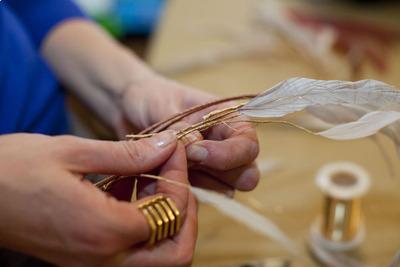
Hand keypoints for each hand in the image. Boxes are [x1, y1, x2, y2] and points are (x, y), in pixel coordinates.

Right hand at [0, 132, 195, 266]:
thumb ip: (129, 155)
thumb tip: (168, 146)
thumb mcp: (73, 153)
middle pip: (175, 253)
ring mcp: (94, 264)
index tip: (172, 150)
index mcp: (103, 231)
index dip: (179, 179)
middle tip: (174, 177)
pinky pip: (132, 249)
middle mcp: (103, 258)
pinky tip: (124, 187)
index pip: (170, 214)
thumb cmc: (14, 170)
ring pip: (157, 254)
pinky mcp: (85, 259)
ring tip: (148, 176)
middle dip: (185, 213)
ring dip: (164, 215)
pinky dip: (141, 220)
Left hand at [121, 74, 259, 194]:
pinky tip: (162, 179)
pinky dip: (184, 193)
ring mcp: (211, 168)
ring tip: (167, 168)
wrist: (127, 110)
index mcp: (227, 120)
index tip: (195, 152)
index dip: (228, 153)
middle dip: (220, 175)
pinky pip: (200, 198)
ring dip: (200, 185)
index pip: (248, 144)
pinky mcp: (194, 182)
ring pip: (224, 189)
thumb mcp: (162, 105)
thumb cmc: (150, 97)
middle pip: (246, 173)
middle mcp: (226, 146)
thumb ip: (180, 125)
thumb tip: (195, 146)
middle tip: (186, 164)